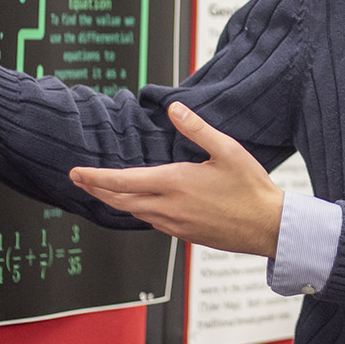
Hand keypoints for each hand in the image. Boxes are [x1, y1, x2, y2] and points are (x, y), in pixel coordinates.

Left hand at [69, 103, 285, 256]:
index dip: (96, 178)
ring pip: (134, 214)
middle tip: (79, 181)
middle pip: (120, 201)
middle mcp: (170, 207)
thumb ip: (197, 129)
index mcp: (176, 183)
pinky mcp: (184, 234)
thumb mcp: (227, 150)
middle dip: (96, 191)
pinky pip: (151, 222)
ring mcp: (175, 224)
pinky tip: (139, 205)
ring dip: (115, 202)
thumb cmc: (251, 189)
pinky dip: (136, 211)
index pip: (123, 182)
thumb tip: (174, 109)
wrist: (268, 226)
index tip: (77, 173)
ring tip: (103, 191)